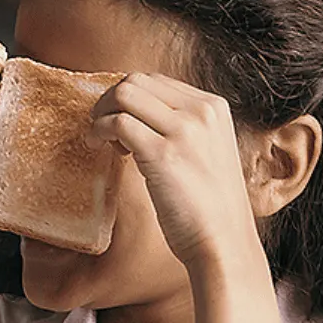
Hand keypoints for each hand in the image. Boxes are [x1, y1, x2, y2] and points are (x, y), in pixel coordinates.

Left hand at [90, 73, 263, 273]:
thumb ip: (183, 129)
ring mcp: (183, 130)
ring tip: (102, 141)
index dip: (131, 99)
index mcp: (214, 108)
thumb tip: (140, 116)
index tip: (124, 126)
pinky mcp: (163, 154)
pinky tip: (101, 149)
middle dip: (111, 101)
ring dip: (102, 113)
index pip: (156, 81)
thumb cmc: (210, 208)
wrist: (223, 242)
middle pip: (136, 80)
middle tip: (105, 131)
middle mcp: (201, 112)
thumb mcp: (207, 152)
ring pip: (124, 94)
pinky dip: (99, 131)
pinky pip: (117, 123)